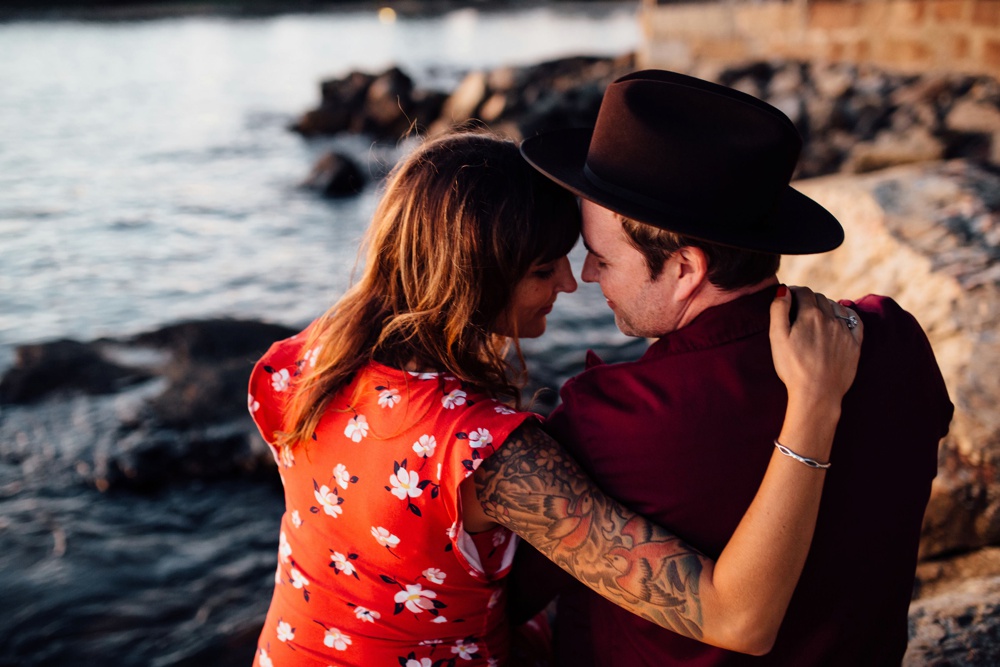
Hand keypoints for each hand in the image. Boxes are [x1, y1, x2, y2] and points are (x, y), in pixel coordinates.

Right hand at [769, 285, 862, 410]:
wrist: (817, 394)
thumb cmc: (793, 367)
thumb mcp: (777, 338)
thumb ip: (778, 310)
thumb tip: (784, 290)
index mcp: (810, 315)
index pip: (803, 292)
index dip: (794, 292)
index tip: (788, 298)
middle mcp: (830, 318)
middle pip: (819, 298)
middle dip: (808, 299)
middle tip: (798, 308)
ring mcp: (845, 331)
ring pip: (836, 307)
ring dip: (825, 306)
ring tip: (815, 317)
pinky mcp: (855, 344)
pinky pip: (855, 320)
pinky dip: (846, 315)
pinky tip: (839, 319)